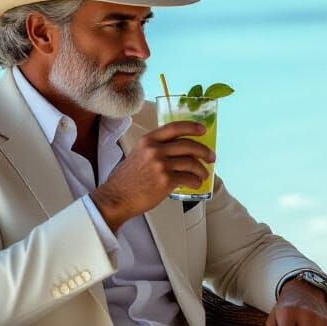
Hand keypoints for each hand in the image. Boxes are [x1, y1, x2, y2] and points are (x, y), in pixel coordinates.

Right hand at [91, 121, 214, 231]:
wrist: (116, 198)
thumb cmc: (126, 180)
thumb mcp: (137, 155)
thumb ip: (155, 149)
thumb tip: (179, 151)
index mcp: (148, 140)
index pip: (174, 127)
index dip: (191, 127)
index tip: (202, 130)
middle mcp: (155, 149)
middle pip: (188, 145)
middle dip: (203, 151)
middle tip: (211, 157)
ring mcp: (161, 165)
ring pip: (191, 163)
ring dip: (201, 169)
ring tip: (204, 174)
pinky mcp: (166, 181)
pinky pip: (188, 178)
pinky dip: (195, 181)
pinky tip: (196, 184)